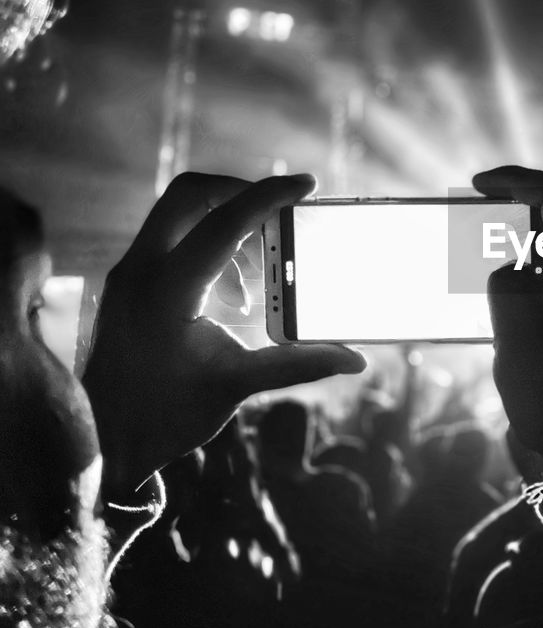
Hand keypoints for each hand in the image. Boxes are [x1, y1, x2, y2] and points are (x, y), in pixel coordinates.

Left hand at [82, 172, 364, 496]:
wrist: (103, 442)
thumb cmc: (166, 416)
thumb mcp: (236, 387)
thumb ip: (298, 364)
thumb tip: (355, 359)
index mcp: (166, 292)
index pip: (224, 223)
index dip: (269, 196)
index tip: (307, 185)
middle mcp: (139, 272)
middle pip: (191, 194)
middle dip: (242, 193)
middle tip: (283, 215)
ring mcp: (127, 274)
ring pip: (178, 212)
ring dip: (227, 223)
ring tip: (259, 273)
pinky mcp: (127, 283)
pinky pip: (170, 238)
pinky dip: (208, 245)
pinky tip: (231, 295)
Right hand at [474, 167, 542, 476]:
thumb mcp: (518, 346)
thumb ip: (509, 285)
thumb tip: (516, 260)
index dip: (516, 180)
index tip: (477, 184)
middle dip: (516, 208)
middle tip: (471, 217)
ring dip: (526, 239)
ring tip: (482, 255)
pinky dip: (540, 263)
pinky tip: (510, 283)